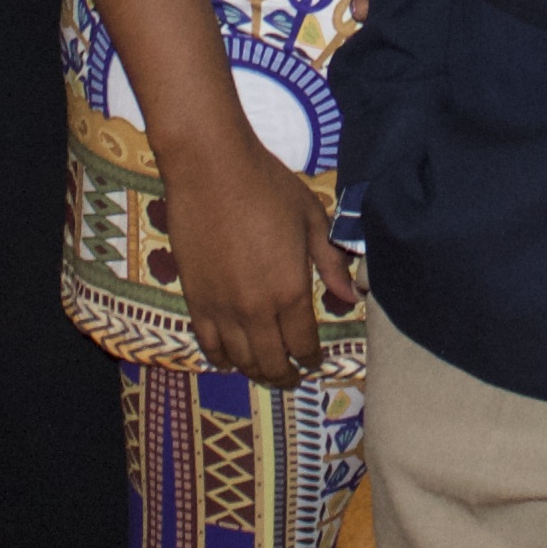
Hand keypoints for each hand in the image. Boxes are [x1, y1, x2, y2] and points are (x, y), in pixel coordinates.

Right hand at [162, 120, 358, 384]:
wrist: (210, 169)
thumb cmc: (267, 187)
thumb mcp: (311, 219)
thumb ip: (331, 261)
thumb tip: (351, 296)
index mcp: (291, 290)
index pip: (304, 344)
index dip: (311, 359)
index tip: (315, 363)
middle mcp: (256, 309)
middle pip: (272, 362)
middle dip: (285, 375)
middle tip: (292, 377)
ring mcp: (222, 308)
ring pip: (240, 360)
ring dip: (256, 371)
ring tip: (266, 371)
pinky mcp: (195, 300)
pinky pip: (208, 345)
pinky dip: (222, 358)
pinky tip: (230, 358)